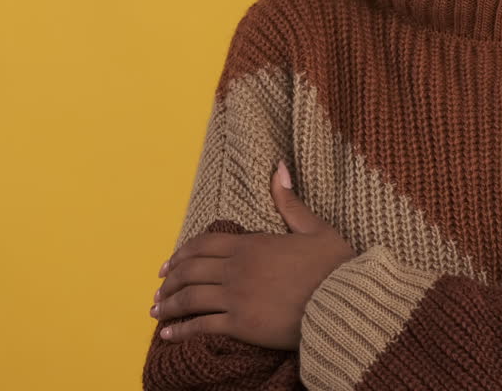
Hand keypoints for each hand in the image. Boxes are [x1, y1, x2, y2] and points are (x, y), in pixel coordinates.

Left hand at [150, 161, 356, 348]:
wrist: (345, 302)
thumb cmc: (334, 266)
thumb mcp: (315, 228)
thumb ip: (290, 201)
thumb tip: (279, 167)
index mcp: (251, 245)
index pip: (203, 245)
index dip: (182, 253)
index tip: (169, 264)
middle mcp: (237, 269)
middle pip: (190, 271)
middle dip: (170, 279)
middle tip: (159, 288)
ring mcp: (236, 297)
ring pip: (189, 298)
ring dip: (169, 305)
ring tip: (157, 311)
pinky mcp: (241, 324)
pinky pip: (202, 326)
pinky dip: (182, 330)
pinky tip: (170, 335)